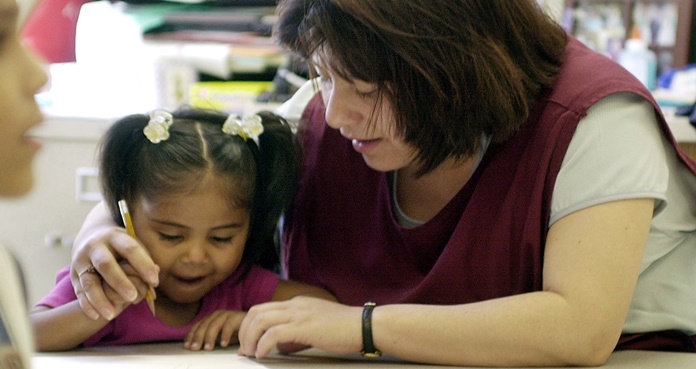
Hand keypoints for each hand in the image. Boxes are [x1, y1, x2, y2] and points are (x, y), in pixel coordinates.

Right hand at [71, 203, 158, 320]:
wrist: (90, 238)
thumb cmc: (120, 246)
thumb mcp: (133, 244)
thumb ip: (144, 257)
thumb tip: (156, 272)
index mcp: (115, 237)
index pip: (130, 249)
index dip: (143, 264)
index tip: (154, 281)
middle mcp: (95, 247)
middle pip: (105, 264)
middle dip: (119, 281)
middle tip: (133, 297)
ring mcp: (81, 261)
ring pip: (89, 281)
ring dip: (99, 299)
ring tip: (111, 314)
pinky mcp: (74, 275)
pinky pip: (79, 292)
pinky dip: (87, 305)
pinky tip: (96, 316)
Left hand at [184, 310, 245, 350]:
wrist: (254, 324)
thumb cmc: (235, 331)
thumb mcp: (219, 336)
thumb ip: (208, 339)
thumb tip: (194, 346)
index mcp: (211, 318)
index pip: (197, 326)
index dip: (191, 336)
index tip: (187, 346)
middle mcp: (217, 315)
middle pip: (204, 325)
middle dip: (198, 337)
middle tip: (195, 348)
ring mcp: (227, 314)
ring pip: (214, 324)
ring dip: (210, 337)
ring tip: (208, 348)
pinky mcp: (237, 317)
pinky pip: (229, 326)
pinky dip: (225, 335)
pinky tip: (223, 344)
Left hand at [238, 296, 362, 357]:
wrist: (364, 325)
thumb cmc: (345, 328)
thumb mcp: (317, 323)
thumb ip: (298, 330)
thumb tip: (282, 345)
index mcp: (298, 303)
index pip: (264, 308)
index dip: (250, 325)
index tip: (248, 341)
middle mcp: (295, 305)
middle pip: (257, 311)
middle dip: (244, 331)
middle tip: (245, 349)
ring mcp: (300, 314)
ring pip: (261, 320)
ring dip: (250, 338)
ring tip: (251, 352)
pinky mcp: (305, 326)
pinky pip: (274, 333)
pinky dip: (263, 344)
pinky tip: (263, 354)